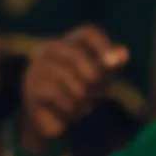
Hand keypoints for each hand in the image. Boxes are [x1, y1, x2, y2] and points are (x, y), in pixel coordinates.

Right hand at [17, 27, 127, 155]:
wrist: (46, 121)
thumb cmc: (75, 92)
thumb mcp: (98, 78)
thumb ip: (110, 64)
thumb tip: (124, 53)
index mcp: (67, 43)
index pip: (88, 33)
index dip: (103, 45)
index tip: (115, 64)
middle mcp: (48, 50)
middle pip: (79, 57)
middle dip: (93, 79)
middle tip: (97, 93)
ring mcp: (37, 69)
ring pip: (70, 80)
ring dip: (83, 98)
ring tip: (82, 105)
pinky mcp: (31, 90)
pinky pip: (59, 96)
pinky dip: (70, 107)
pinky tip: (71, 112)